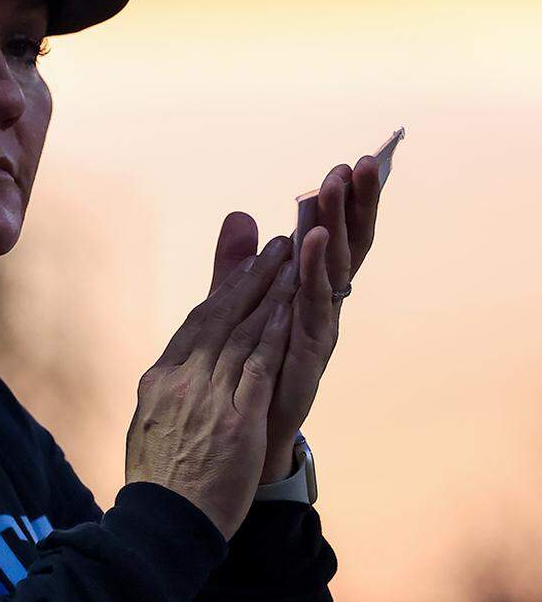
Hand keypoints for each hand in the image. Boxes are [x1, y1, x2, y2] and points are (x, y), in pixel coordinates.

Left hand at [206, 152, 385, 474]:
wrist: (245, 439)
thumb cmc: (250, 373)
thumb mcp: (240, 307)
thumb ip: (239, 265)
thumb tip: (240, 216)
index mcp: (311, 293)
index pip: (336, 238)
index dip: (347, 203)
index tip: (354, 161)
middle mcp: (323, 308)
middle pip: (346, 247)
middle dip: (354, 205)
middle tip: (362, 162)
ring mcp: (319, 330)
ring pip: (334, 270)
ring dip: (337, 226)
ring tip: (339, 187)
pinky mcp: (307, 353)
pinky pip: (312, 306)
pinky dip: (313, 271)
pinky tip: (311, 242)